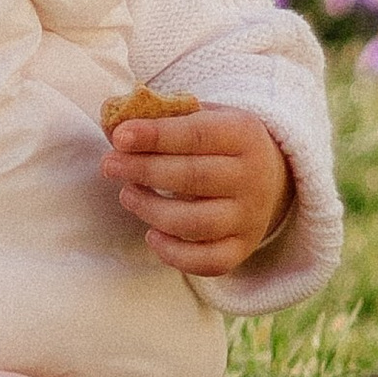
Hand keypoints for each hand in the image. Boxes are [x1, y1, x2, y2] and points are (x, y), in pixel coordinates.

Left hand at [99, 93, 290, 276]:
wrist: (268, 174)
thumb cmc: (217, 141)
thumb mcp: (200, 116)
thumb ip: (160, 115)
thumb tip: (111, 119)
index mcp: (244, 134)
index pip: (197, 134)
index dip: (156, 135)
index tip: (119, 137)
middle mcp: (253, 177)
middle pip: (194, 178)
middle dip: (144, 171)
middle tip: (109, 165)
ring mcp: (251, 216)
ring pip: (197, 223)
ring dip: (152, 210)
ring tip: (127, 194)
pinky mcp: (244, 247)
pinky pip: (210, 261)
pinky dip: (175, 254)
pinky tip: (152, 235)